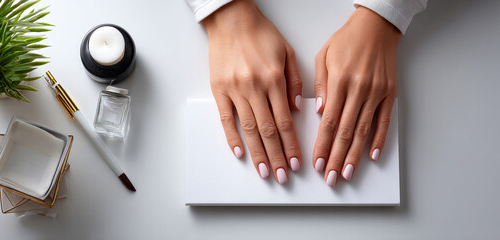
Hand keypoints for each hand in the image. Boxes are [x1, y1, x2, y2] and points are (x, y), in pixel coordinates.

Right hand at [202, 0, 302, 183]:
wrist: (232, 19)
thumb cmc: (260, 34)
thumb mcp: (287, 53)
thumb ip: (295, 82)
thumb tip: (298, 110)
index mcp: (274, 79)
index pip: (285, 121)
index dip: (292, 145)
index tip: (296, 162)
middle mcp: (255, 87)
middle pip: (268, 131)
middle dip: (277, 156)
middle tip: (283, 176)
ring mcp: (235, 90)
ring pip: (249, 129)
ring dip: (258, 153)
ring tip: (265, 171)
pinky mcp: (219, 90)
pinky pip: (226, 118)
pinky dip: (232, 137)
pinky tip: (239, 152)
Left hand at [313, 7, 399, 185]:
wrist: (376, 26)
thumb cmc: (346, 40)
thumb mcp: (323, 56)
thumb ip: (319, 86)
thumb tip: (319, 113)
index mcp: (339, 82)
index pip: (329, 122)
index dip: (323, 146)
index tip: (318, 163)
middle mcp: (359, 90)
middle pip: (345, 132)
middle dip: (337, 158)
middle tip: (330, 177)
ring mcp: (376, 93)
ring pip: (363, 131)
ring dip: (355, 155)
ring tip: (348, 173)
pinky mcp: (390, 94)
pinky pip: (384, 121)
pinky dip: (379, 140)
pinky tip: (372, 156)